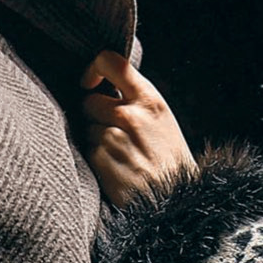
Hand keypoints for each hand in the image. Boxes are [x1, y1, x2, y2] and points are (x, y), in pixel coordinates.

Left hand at [81, 50, 196, 206]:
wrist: (176, 201)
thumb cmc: (169, 160)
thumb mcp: (162, 119)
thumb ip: (136, 99)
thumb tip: (104, 84)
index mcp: (149, 99)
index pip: (110, 62)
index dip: (93, 69)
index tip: (90, 82)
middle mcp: (130, 115)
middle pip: (89, 101)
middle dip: (95, 115)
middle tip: (116, 132)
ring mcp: (113, 137)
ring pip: (86, 128)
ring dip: (97, 140)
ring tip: (122, 155)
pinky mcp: (101, 160)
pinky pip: (87, 151)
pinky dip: (97, 160)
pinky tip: (117, 169)